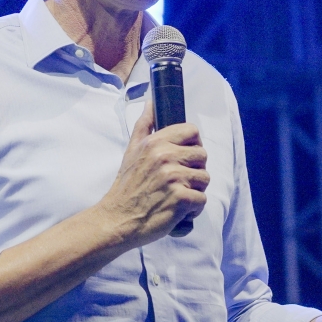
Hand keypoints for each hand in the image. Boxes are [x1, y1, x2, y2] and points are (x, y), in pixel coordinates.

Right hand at [99, 100, 208, 244]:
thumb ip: (144, 125)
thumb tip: (151, 103)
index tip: (184, 157)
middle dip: (194, 170)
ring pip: (204, 178)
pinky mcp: (180, 199)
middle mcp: (165, 157)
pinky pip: (202, 199)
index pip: (192, 131)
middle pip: (202, 155)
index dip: (192, 144)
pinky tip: (179, 211)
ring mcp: (173, 177)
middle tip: (178, 181)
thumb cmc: (126, 187)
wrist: (117, 219)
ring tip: (177, 196)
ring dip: (195, 190)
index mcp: (155, 142)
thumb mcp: (131, 151)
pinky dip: (193, 209)